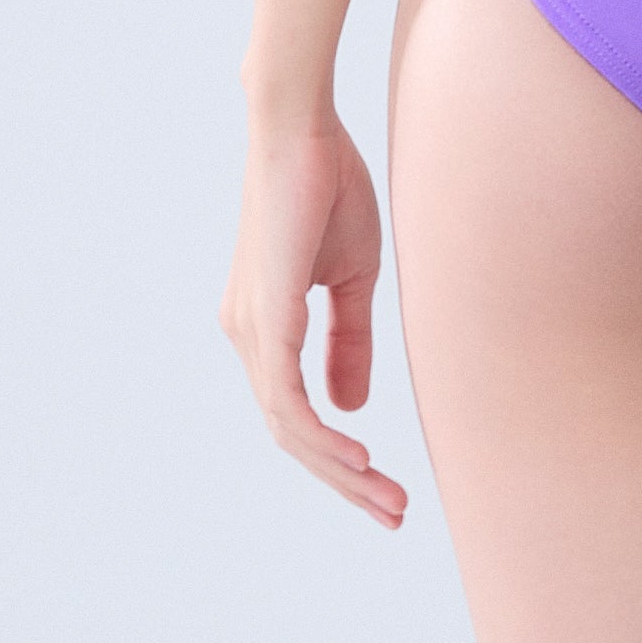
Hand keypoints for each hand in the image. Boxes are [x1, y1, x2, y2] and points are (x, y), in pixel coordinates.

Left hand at [223, 104, 407, 525]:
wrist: (302, 128)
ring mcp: (250, 329)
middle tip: (393, 513)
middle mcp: (247, 335)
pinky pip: (286, 397)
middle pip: (290, 434)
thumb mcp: (351, 278)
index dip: (339, 458)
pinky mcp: (265, 317)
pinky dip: (319, 435)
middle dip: (344, 480)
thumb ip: (349, 341)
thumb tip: (350, 408)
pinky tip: (355, 457)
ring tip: (385, 499)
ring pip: (287, 427)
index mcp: (264, 327)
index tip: (384, 487)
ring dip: (339, 470)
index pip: (297, 414)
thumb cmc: (327, 188)